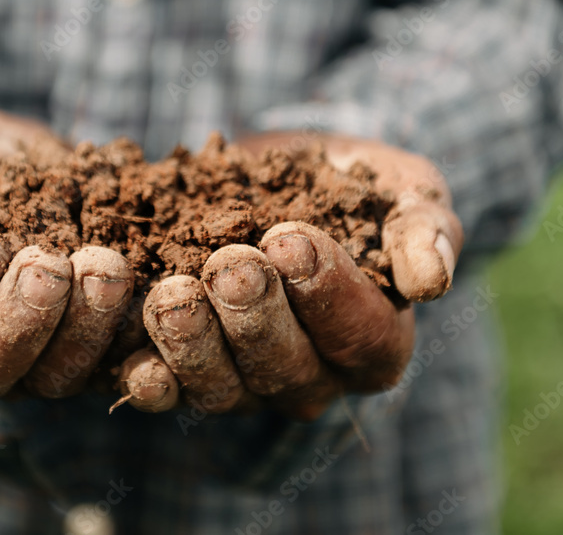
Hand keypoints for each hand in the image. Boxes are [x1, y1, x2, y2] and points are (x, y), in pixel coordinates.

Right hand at [0, 108, 136, 400]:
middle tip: (50, 265)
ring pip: (51, 377)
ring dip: (83, 328)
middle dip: (20, 319)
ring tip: (107, 266)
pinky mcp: (85, 355)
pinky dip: (135, 346)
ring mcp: (27, 360)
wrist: (23, 166)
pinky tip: (154, 306)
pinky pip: (111, 370)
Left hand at [115, 132, 462, 419]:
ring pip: (223, 388)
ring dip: (194, 345)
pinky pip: (166, 390)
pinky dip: (146, 378)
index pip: (361, 336)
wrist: (273, 172)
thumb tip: (432, 281)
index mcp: (374, 341)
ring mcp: (244, 380)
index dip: (328, 293)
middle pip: (287, 370)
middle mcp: (311, 376)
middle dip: (256, 317)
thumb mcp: (401, 188)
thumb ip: (424, 226)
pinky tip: (130, 361)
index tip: (293, 239)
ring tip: (172, 294)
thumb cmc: (349, 183)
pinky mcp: (185, 369)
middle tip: (231, 264)